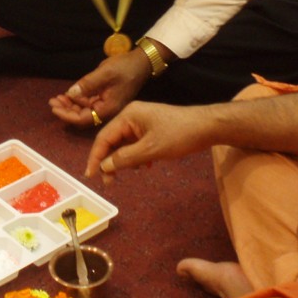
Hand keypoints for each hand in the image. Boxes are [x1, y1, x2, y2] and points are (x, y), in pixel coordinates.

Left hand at [49, 48, 149, 126]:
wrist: (141, 62)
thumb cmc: (125, 67)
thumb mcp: (105, 73)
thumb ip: (88, 84)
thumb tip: (70, 93)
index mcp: (108, 109)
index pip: (83, 119)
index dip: (67, 115)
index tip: (54, 108)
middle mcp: (107, 110)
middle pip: (82, 116)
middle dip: (66, 110)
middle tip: (52, 102)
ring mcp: (106, 104)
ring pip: (84, 110)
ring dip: (70, 105)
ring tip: (57, 98)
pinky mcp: (105, 98)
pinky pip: (89, 103)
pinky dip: (77, 99)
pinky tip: (68, 94)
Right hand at [83, 101, 218, 182]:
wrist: (207, 127)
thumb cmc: (178, 135)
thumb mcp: (150, 150)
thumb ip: (125, 158)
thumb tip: (104, 166)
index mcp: (128, 115)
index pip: (104, 137)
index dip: (95, 157)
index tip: (90, 176)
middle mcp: (132, 116)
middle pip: (113, 141)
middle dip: (110, 161)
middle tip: (109, 182)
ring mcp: (143, 122)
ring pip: (125, 144)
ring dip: (125, 160)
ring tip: (133, 172)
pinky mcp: (152, 129)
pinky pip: (136, 144)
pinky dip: (137, 156)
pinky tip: (146, 166)